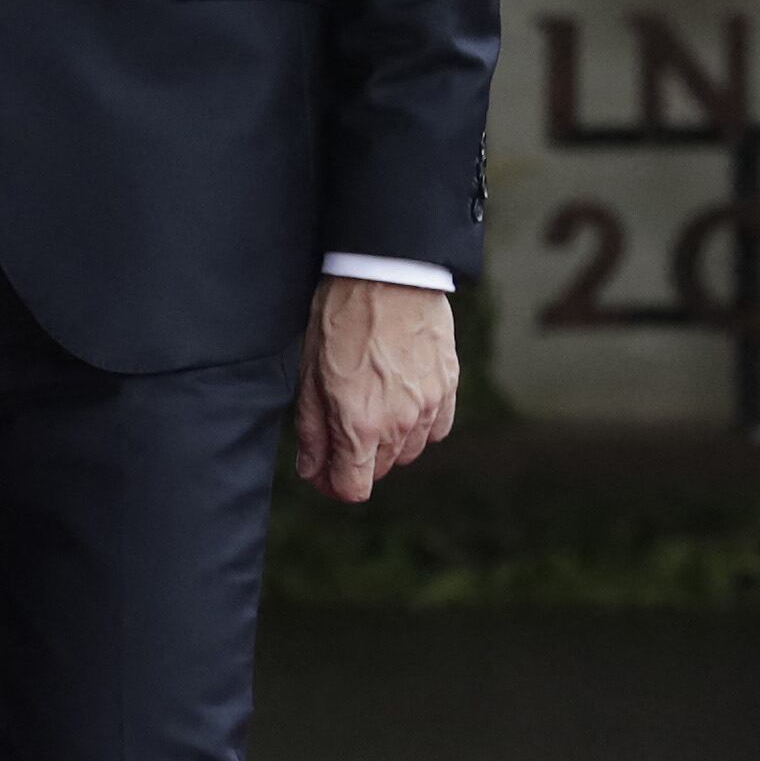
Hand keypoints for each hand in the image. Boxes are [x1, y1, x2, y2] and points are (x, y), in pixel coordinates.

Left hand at [292, 276, 457, 502]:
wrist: (387, 272)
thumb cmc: (342, 317)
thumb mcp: (310, 372)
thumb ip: (313, 429)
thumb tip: (312, 469)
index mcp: (360, 424)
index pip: (353, 488)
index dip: (333, 485)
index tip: (323, 471)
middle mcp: (400, 424)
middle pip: (380, 470)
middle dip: (357, 459)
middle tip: (340, 427)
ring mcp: (429, 406)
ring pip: (409, 451)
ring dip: (388, 442)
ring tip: (371, 404)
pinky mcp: (449, 387)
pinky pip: (436, 428)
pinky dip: (419, 425)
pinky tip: (402, 399)